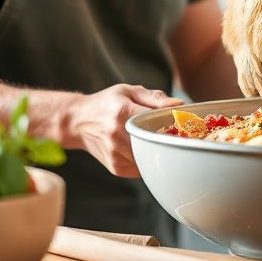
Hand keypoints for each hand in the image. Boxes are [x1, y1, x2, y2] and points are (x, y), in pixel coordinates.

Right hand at [68, 84, 182, 177]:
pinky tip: (146, 150)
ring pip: (151, 159)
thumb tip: (180, 104)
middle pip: (156, 144)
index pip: (156, 121)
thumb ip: (154, 98)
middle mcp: (118, 136)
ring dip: (160, 152)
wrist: (77, 122)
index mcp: (122, 113)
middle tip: (180, 136)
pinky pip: (143, 168)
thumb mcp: (127, 91)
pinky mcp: (117, 168)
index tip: (185, 124)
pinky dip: (149, 160)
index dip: (174, 124)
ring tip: (164, 142)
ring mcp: (116, 154)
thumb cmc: (105, 103)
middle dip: (170, 141)